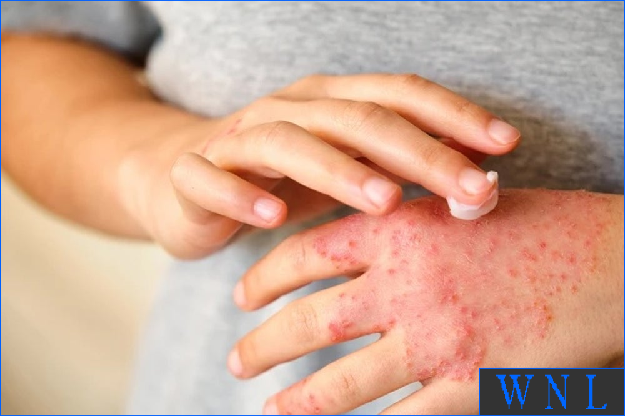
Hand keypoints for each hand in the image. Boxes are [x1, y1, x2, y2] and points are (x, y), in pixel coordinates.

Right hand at [119, 73, 518, 257]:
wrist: (183, 178)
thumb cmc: (279, 178)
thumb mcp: (343, 170)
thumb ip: (397, 167)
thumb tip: (477, 179)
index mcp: (330, 102)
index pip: (399, 96)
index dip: (453, 115)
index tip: (507, 146)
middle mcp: (288, 109)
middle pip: (357, 119)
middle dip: (419, 152)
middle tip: (471, 189)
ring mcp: (238, 139)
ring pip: (289, 143)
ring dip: (338, 169)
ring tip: (385, 200)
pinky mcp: (194, 173)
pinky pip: (214, 180)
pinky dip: (242, 195)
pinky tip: (273, 216)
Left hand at [231, 190, 622, 414]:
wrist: (610, 263)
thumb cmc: (536, 226)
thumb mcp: (456, 208)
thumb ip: (400, 225)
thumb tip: (346, 248)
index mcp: (400, 230)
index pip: (306, 254)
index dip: (265, 276)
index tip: (243, 295)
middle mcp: (407, 286)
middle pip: (310, 321)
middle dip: (263, 343)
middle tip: (236, 358)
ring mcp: (435, 340)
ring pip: (342, 379)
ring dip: (297, 397)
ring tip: (268, 406)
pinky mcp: (468, 385)